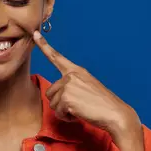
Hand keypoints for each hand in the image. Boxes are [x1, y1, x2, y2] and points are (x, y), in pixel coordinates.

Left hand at [33, 31, 145, 150]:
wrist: (115, 113)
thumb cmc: (102, 104)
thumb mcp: (87, 88)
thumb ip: (72, 86)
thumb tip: (57, 95)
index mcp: (77, 71)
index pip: (57, 57)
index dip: (44, 45)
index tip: (35, 34)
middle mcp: (71, 75)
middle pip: (50, 92)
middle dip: (60, 103)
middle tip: (77, 106)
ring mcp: (68, 85)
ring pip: (53, 103)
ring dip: (63, 111)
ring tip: (79, 110)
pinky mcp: (66, 98)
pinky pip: (58, 112)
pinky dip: (66, 117)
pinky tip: (78, 115)